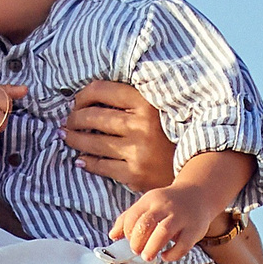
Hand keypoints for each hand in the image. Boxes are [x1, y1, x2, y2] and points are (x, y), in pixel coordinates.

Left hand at [60, 80, 174, 192]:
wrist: (195, 164)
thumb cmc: (170, 134)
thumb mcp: (156, 109)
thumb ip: (129, 101)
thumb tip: (87, 100)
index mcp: (146, 102)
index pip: (101, 90)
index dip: (82, 96)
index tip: (76, 103)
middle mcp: (141, 125)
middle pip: (92, 116)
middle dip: (73, 119)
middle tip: (67, 122)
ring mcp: (137, 150)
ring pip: (93, 142)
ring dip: (74, 139)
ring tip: (66, 137)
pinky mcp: (135, 173)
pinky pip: (101, 166)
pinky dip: (87, 162)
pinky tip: (81, 159)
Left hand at [112, 183, 223, 263]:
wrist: (198, 195)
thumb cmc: (167, 204)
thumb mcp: (147, 205)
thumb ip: (129, 218)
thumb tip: (112, 236)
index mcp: (150, 200)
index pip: (132, 216)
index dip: (126, 232)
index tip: (129, 241)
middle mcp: (165, 207)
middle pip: (146, 223)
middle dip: (137, 241)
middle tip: (136, 250)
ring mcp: (181, 217)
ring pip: (163, 232)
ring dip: (152, 247)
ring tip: (147, 256)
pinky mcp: (194, 230)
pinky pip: (183, 245)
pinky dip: (172, 254)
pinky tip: (165, 256)